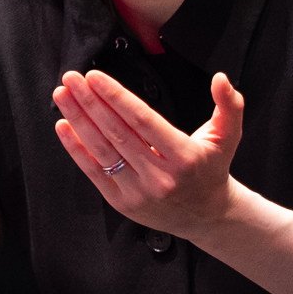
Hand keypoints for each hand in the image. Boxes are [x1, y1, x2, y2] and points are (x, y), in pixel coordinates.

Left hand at [54, 67, 247, 237]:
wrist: (206, 216)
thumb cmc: (212, 168)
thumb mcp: (229, 136)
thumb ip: (229, 105)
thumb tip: (220, 78)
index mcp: (184, 157)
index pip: (143, 121)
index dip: (116, 97)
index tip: (95, 77)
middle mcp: (160, 177)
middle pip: (117, 133)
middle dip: (90, 102)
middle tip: (71, 78)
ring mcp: (139, 192)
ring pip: (102, 151)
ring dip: (78, 120)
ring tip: (62, 95)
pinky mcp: (122, 203)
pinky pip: (95, 172)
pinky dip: (76, 148)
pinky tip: (63, 126)